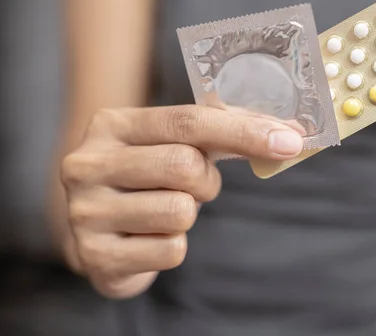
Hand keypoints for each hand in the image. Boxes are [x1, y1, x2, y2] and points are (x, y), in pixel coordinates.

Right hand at [61, 105, 303, 298]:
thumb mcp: (169, 144)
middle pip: (185, 165)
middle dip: (206, 180)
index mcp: (111, 124)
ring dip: (188, 213)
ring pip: (180, 211)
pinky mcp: (96, 254)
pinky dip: (174, 245)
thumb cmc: (144, 179)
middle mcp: (88, 164)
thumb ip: (220, 132)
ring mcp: (86, 211)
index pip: (187, 121)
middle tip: (194, 185)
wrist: (95, 229)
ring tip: (165, 210)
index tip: (288, 141)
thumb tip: (288, 134)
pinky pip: (171, 250)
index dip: (244, 131)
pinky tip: (149, 238)